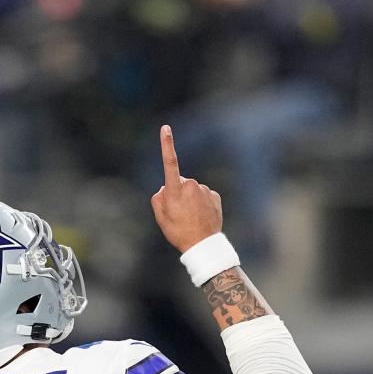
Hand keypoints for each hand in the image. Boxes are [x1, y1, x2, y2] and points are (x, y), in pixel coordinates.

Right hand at [151, 125, 222, 252]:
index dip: (167, 144)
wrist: (203, 245)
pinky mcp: (214, 196)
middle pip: (180, 183)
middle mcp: (191, 186)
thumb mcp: (161, 218)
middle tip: (179, 214)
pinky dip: (201, 204)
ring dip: (190, 200)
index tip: (165, 128)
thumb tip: (164, 189)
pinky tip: (201, 217)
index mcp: (175, 190)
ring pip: (192, 190)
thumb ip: (158, 199)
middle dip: (178, 193)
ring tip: (191, 218)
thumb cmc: (179, 232)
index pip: (170, 162)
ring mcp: (204, 190)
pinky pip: (203, 196)